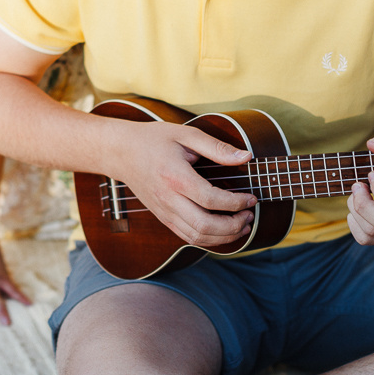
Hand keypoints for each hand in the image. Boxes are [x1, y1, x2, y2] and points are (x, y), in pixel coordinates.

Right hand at [112, 120, 256, 246]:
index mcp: (175, 176)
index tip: (251, 197)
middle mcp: (168, 199)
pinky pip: (187, 236)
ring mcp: (164, 211)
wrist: (121, 152)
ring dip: (224, 237)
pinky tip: (223, 230)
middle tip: (249, 215)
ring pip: (196, 236)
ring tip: (242, 225)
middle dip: (233, 225)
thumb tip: (246, 157)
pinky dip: (209, 239)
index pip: (210, 199)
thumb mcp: (186, 135)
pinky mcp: (163, 217)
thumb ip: (217, 147)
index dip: (236, 203)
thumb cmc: (153, 140)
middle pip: (204, 225)